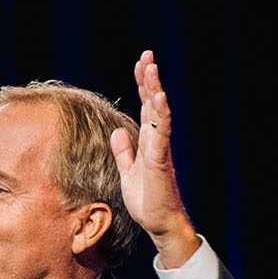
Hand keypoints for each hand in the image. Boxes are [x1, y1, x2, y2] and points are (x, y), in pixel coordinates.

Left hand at [109, 49, 201, 267]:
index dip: (142, 86)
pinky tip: (160, 97)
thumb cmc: (147, 202)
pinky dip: (161, 114)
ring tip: (152, 67)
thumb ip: (124, 153)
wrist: (159, 224)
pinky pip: (161, 133)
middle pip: (152, 103)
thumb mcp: (128, 173)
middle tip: (147, 54)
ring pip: (158, 113)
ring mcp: (159, 149)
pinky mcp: (160, 160)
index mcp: (148, 142)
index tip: (140, 64)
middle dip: (149, 78)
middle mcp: (156, 141)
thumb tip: (115, 132)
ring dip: (154, 89)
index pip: (145, 107)